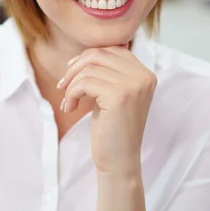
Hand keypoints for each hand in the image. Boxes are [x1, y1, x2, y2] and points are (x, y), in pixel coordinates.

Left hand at [58, 46, 156, 174]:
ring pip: (89, 68)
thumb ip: (110, 73)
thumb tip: (85, 53)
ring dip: (71, 84)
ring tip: (68, 101)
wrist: (119, 160)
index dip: (89, 57)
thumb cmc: (113, 128)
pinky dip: (71, 94)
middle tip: (63, 86)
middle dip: (75, 68)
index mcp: (146, 74)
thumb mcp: (115, 94)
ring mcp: (133, 85)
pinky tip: (71, 108)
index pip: (113, 50)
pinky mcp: (118, 96)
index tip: (72, 71)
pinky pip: (84, 83)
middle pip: (99, 55)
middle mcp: (143, 76)